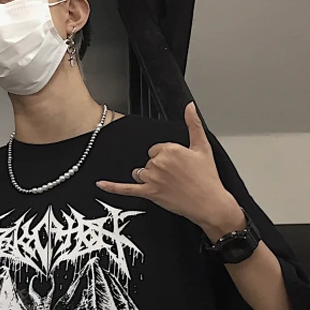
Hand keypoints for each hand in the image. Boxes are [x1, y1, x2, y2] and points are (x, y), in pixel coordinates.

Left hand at [96, 102, 243, 236]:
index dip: (167, 156)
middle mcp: (158, 163)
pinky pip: (126, 188)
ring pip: (141, 172)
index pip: (157, 148)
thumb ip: (194, 124)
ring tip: (169, 184)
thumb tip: (190, 106)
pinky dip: (112, 187)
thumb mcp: (203, 146)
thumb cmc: (207, 178)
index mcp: (170, 149)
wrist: (208, 203)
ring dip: (150, 177)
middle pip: (149, 160)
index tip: (179, 164)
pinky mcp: (148, 193)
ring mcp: (152, 178)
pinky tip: (100, 184)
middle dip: (160, 167)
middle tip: (177, 176)